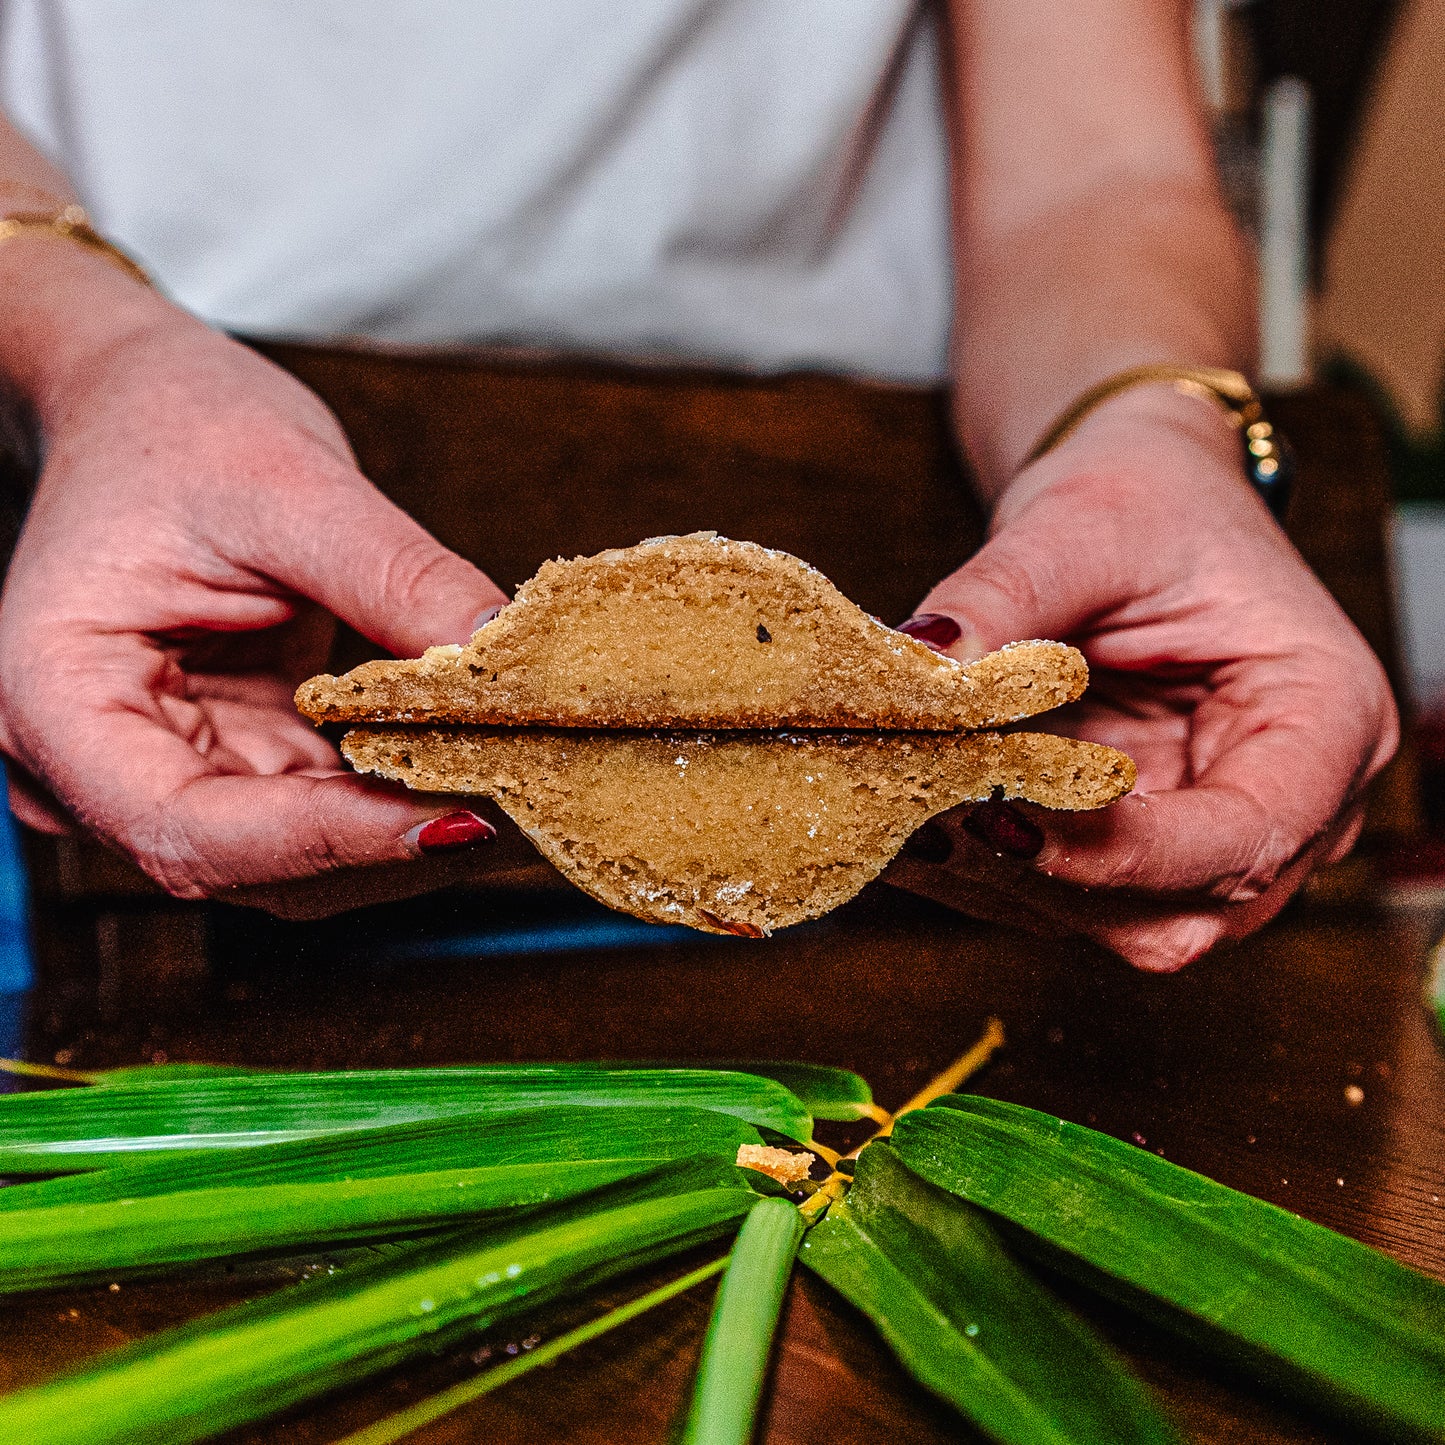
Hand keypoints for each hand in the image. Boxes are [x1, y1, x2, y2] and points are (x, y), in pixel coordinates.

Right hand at [0, 296, 509, 911]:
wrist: (141, 405)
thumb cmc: (172, 426)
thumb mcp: (289, 483)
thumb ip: (397, 578)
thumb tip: (503, 656)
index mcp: (58, 703)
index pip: (192, 830)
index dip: (333, 840)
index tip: (457, 818)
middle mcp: (97, 767)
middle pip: (254, 865)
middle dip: (389, 841)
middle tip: (520, 798)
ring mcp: (168, 772)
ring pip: (301, 858)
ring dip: (407, 828)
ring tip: (514, 780)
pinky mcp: (234, 759)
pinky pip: (324, 808)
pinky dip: (399, 793)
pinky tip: (475, 764)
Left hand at [886, 390, 1398, 971]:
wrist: (1135, 507)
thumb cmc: (1146, 502)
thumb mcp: (1080, 526)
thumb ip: (1003, 598)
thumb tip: (919, 661)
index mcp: (1323, 719)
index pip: (1244, 838)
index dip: (1122, 851)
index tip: (1005, 816)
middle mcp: (1286, 804)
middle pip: (1181, 912)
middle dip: (1047, 879)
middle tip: (927, 816)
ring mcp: (1207, 838)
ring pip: (1111, 923)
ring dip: (1000, 881)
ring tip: (899, 811)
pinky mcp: (1133, 848)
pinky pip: (1062, 896)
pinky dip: (982, 869)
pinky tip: (911, 819)